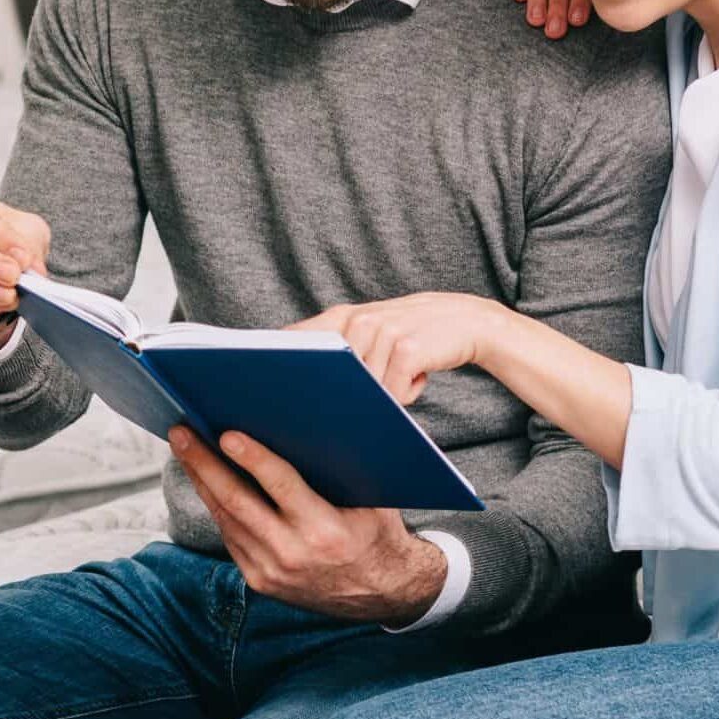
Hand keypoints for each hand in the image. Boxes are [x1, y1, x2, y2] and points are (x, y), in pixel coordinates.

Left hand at [169, 428, 447, 623]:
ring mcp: (272, 572)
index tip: (225, 433)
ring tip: (184, 447)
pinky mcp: (260, 581)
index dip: (252, 457)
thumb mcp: (371, 498)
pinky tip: (203, 479)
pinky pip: (229, 536)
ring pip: (225, 518)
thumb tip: (300, 420)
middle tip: (181, 432)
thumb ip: (339, 468)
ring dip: (201, 480)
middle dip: (204, 463)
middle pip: (237, 501)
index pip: (281, 485)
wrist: (383, 593)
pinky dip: (214, 504)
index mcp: (326, 531)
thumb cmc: (377, 531)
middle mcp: (294, 555)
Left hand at [290, 294, 503, 404]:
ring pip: (367, 389)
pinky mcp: (407, 350)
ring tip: (399, 377)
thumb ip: (337, 350)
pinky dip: (408, 393)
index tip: (255, 382)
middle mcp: (357, 322)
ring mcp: (382, 333)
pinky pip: (395, 393)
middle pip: (329, 374)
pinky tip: (419, 376)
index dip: (275, 360)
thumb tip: (295, 385)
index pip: (295, 339)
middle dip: (333, 393)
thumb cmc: (407, 336)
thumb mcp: (368, 334)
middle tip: (341, 400)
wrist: (462, 319)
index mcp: (339, 318)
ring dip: (385, 394)